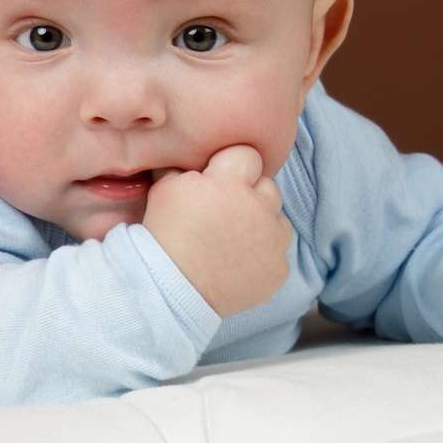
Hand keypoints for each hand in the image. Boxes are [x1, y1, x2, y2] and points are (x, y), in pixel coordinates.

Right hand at [142, 145, 290, 317]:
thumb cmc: (164, 236)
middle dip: (251, 194)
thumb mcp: (164, 190)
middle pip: (268, 186)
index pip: (246, 155)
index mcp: (230, 182)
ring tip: (234, 240)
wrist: (171, 288)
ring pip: (278, 220)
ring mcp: (273, 240)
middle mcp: (259, 206)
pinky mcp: (278, 269)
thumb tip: (190, 160)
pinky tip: (239, 265)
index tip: (220, 179)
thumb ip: (186, 169)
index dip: (232, 165)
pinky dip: (262, 257)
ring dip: (262, 224)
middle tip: (226, 212)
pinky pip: (277, 255)